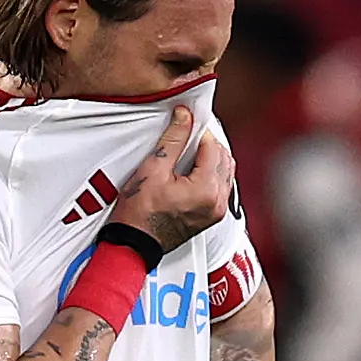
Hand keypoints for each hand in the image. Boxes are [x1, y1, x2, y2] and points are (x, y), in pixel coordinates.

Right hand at [117, 105, 234, 249]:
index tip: (187, 123)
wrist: (135, 243)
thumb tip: (185, 116)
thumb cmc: (140, 214)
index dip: (199, 131)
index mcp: (207, 189)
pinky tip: (192, 171)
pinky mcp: (211, 216)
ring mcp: (216, 211)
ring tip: (187, 154)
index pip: (212, 146)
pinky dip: (211, 174)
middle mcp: (217, 202)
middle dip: (207, 143)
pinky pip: (220, 187)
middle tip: (186, 137)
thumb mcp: (154, 169)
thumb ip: (173, 139)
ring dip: (211, 158)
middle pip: (224, 157)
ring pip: (225, 172)